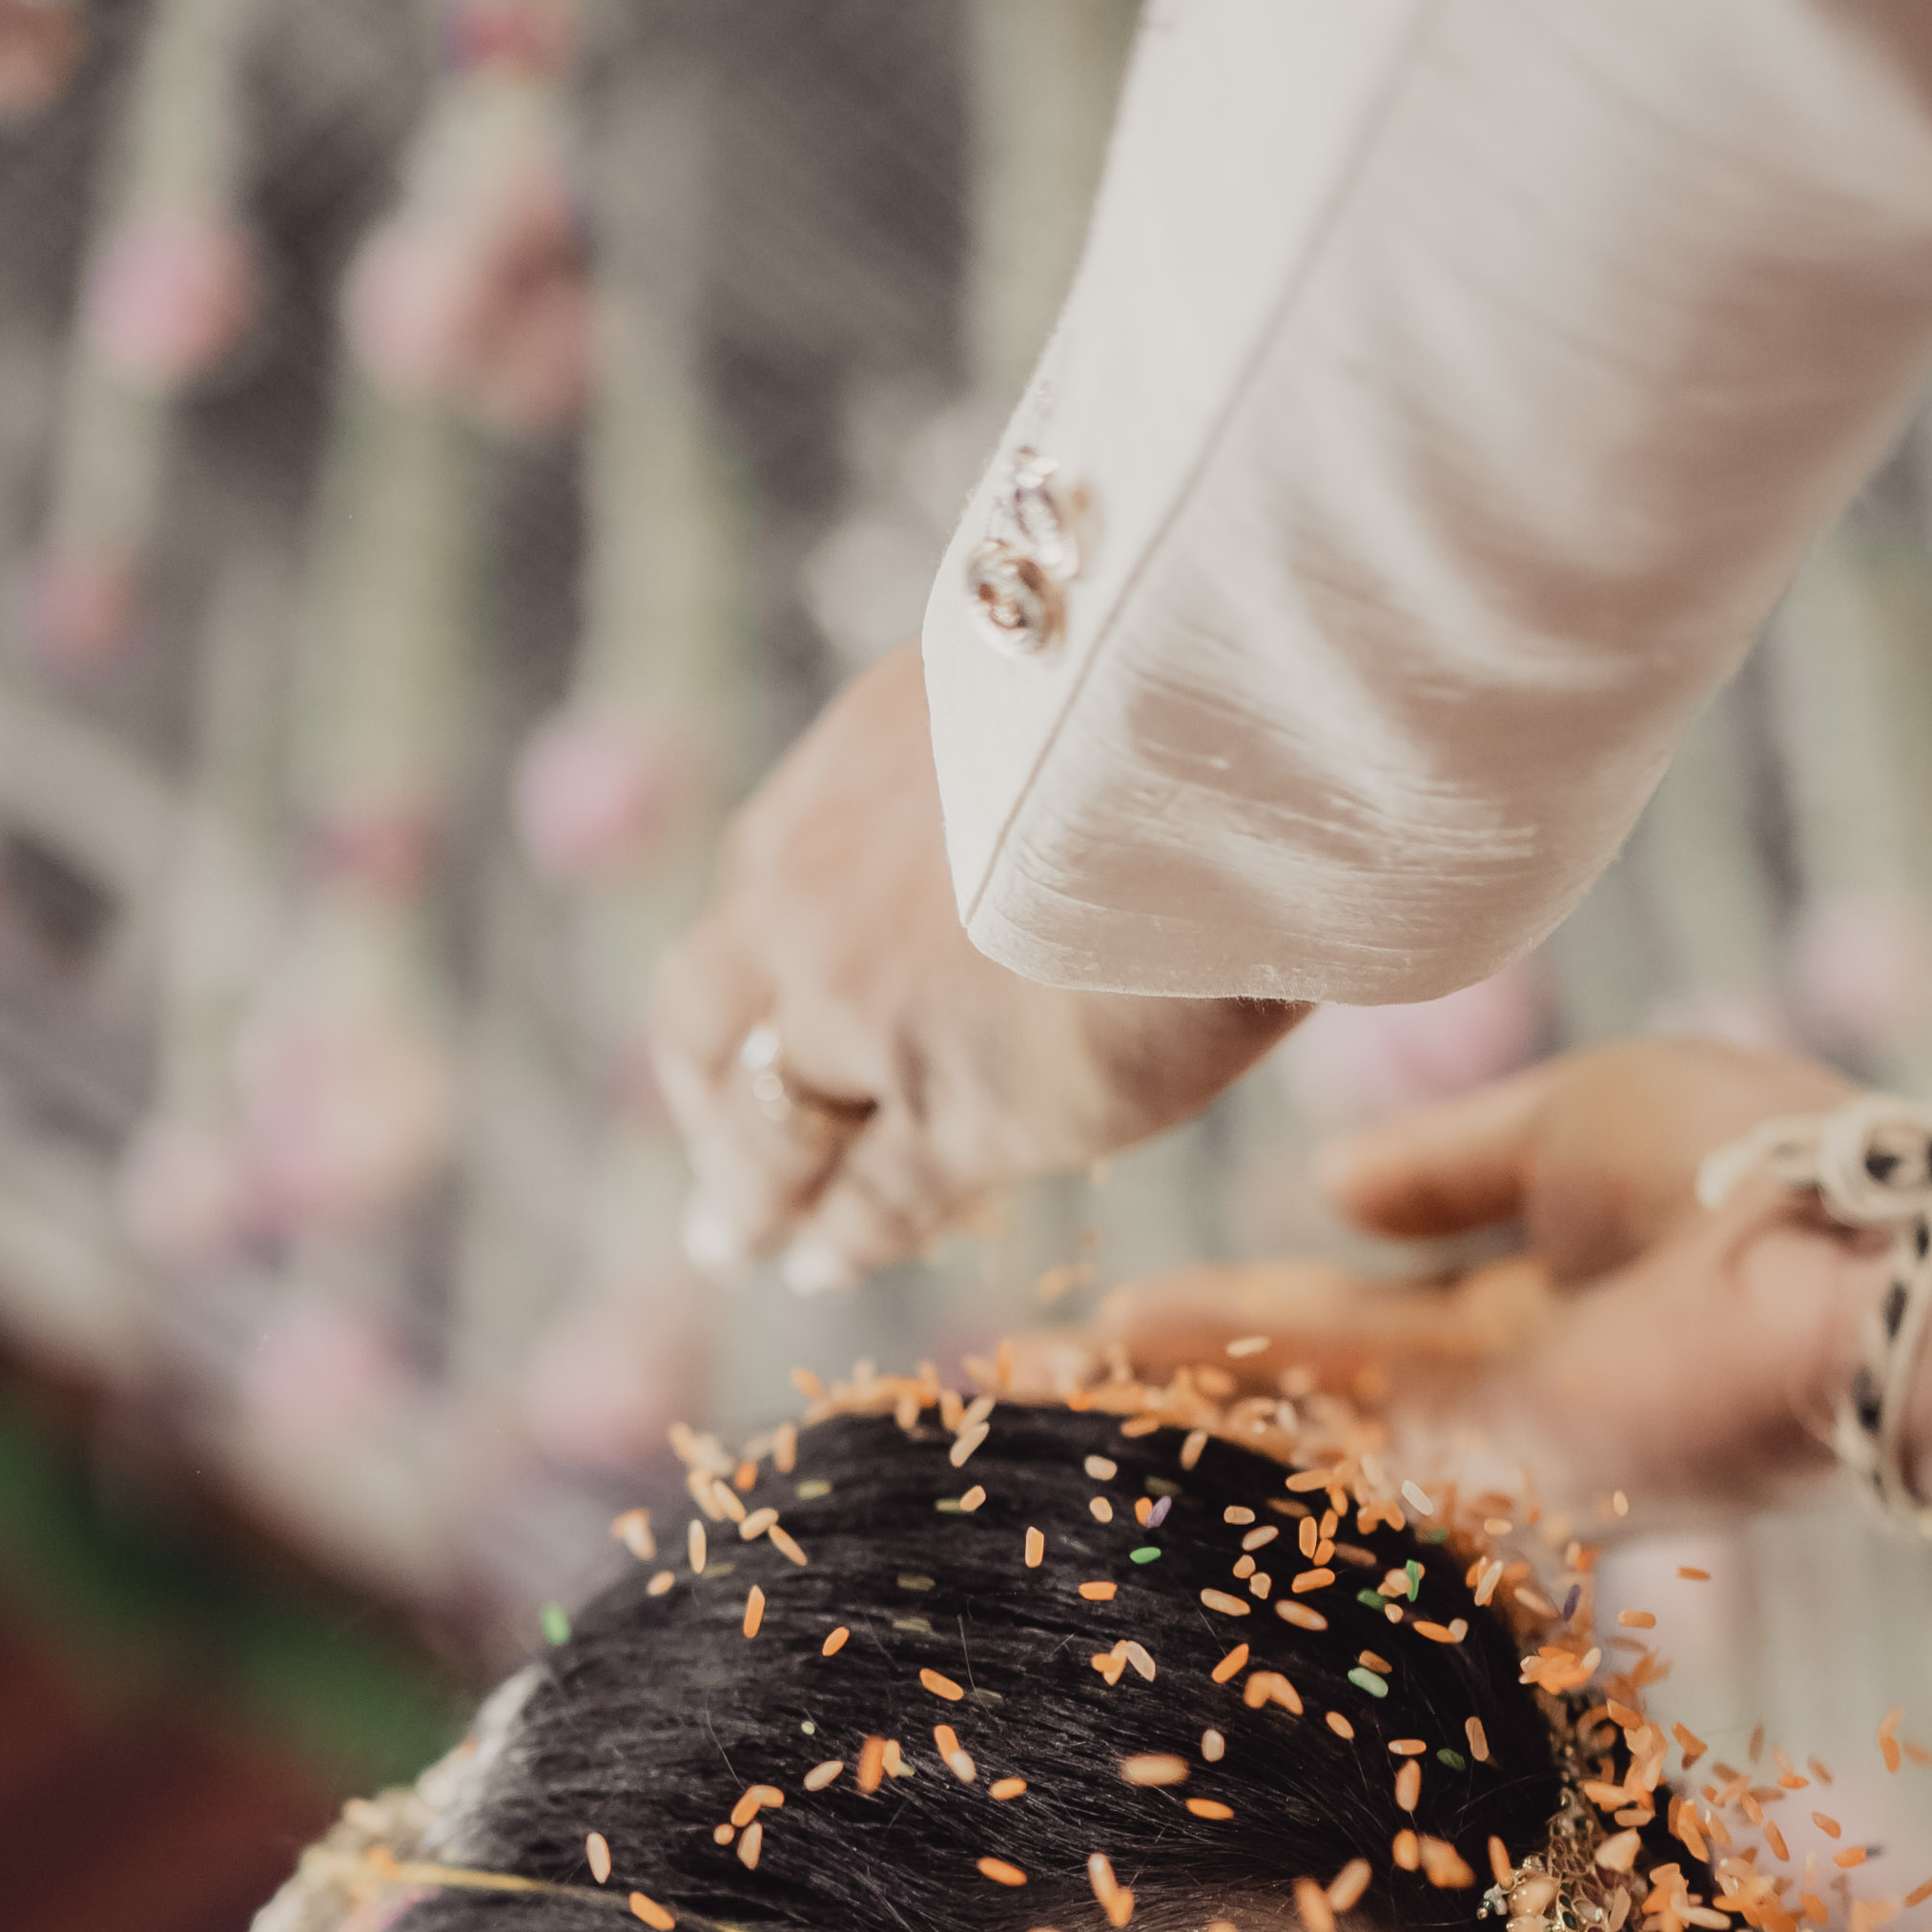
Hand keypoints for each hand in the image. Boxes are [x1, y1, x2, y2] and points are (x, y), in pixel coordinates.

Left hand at [648, 644, 1301, 1286]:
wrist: (1224, 746)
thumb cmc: (1189, 689)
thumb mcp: (1046, 667)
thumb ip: (1002, 745)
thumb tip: (1048, 751)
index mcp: (852, 767)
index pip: (767, 877)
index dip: (756, 957)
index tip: (747, 1005)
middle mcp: (821, 891)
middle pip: (714, 1011)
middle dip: (707, 1083)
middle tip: (712, 1143)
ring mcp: (869, 1012)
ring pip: (768, 1123)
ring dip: (746, 1189)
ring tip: (739, 1237)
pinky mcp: (953, 1107)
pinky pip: (866, 1196)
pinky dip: (835, 1239)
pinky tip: (816, 1265)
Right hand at [1096, 1035, 1883, 1511]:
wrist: (1855, 1266)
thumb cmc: (1752, 1166)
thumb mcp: (1576, 1122)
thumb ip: (1448, 1162)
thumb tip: (1327, 1187)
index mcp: (1536, 1291)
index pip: (1356, 1308)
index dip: (1243, 1307)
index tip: (1129, 1298)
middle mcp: (1498, 1386)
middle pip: (1305, 1382)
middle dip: (1176, 1368)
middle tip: (1045, 1356)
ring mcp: (1485, 1442)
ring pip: (1297, 1426)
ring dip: (1172, 1403)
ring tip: (1042, 1379)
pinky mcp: (1478, 1475)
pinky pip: (1323, 1453)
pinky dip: (1221, 1432)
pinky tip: (1120, 1413)